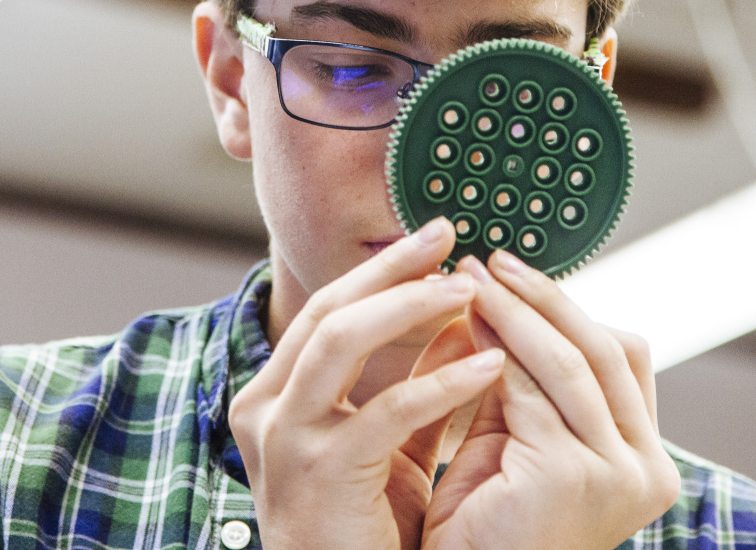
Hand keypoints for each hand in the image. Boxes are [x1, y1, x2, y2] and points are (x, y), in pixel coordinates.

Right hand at [229, 218, 505, 549]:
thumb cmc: (365, 526)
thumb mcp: (391, 441)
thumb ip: (416, 379)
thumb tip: (462, 316)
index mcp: (277, 395)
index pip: (328, 311)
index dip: (381, 272)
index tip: (433, 241)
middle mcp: (266, 408)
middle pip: (328, 311)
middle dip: (391, 269)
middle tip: (447, 236)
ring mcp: (284, 440)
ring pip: (339, 341)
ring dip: (408, 307)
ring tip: (468, 290)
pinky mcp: (319, 475)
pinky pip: (386, 412)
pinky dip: (441, 383)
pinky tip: (489, 366)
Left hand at [422, 250, 680, 549]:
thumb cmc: (485, 526)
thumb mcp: (516, 440)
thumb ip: (522, 383)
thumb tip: (501, 307)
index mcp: (643, 458)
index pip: (622, 357)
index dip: (570, 309)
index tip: (516, 276)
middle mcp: (645, 468)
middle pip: (604, 348)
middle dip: (543, 297)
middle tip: (491, 259)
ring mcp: (615, 474)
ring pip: (568, 361)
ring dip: (515, 311)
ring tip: (472, 278)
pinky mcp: (571, 475)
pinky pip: (527, 391)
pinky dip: (495, 349)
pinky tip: (467, 321)